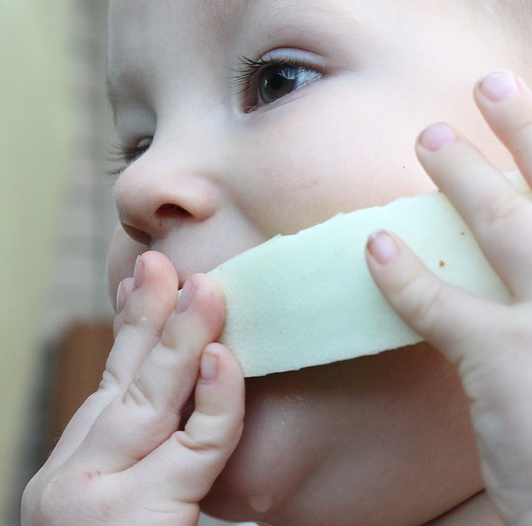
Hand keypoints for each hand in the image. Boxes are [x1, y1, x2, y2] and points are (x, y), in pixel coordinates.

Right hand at [22, 252, 243, 525]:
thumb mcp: (135, 501)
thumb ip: (158, 457)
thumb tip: (199, 392)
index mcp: (79, 471)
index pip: (111, 383)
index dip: (133, 327)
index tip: (149, 280)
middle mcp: (75, 478)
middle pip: (125, 380)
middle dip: (153, 317)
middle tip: (172, 264)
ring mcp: (96, 499)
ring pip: (150, 401)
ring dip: (180, 338)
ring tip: (206, 289)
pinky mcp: (133, 520)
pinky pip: (194, 449)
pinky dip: (213, 403)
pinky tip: (224, 360)